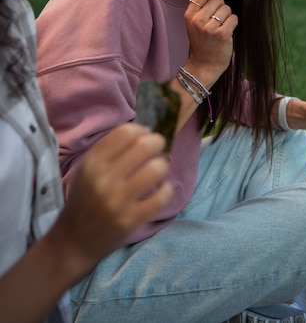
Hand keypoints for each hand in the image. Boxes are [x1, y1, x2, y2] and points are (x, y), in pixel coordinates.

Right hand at [53, 123, 172, 277]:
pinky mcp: (130, 220)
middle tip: (157, 150)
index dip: (141, 131)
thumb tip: (146, 132)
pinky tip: (161, 189)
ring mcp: (117, 201)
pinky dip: (167, 189)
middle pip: (144, 146)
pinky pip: (161, 197)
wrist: (73, 241)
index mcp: (92, 162)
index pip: (126, 132)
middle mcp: (103, 179)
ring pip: (156, 169)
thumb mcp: (88, 168)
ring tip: (158, 170)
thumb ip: (111, 148)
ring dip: (162, 166)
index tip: (144, 137)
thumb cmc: (85, 198)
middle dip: (157, 143)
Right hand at [184, 0, 236, 87]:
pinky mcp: (222, 34)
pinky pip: (234, 18)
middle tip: (217, 21)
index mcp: (190, 14)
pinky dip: (233, 24)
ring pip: (227, 9)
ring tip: (220, 28)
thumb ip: (202, 7)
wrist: (203, 65)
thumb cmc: (202, 43)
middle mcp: (198, 19)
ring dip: (227, 17)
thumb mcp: (195, 23)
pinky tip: (226, 32)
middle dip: (221, 7)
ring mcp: (210, 27)